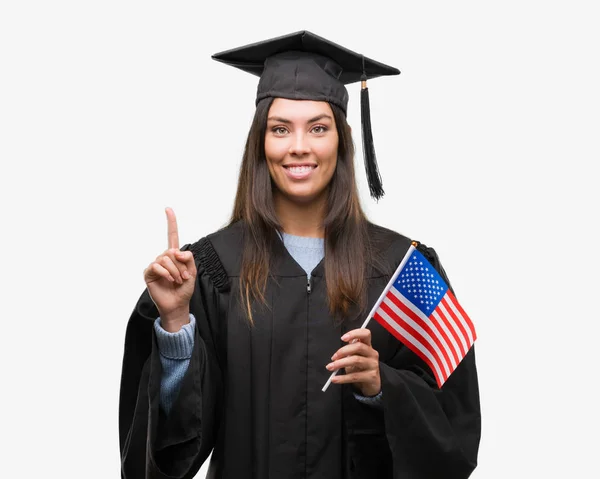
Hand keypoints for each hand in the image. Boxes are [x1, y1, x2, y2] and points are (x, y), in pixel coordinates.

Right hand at [143, 207, 196, 331]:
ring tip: (178, 280)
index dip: (171, 222)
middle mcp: (164, 257)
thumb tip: (176, 251)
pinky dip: (166, 273)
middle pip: (172, 251)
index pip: (172, 236)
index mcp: (175, 255)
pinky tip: (169, 280)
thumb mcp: (192, 272)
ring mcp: (155, 265)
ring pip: (166, 258)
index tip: (168, 209)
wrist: (178, 304)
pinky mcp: (149, 273)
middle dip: (181, 265)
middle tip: (184, 277)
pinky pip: (157, 266)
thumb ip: (188, 258)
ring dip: (175, 271)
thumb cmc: (184, 289)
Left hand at [326, 328, 380, 396]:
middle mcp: (372, 353)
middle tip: (333, 357)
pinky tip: (335, 379)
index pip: (365, 334)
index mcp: (368, 345)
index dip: (354, 333)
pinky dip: (342, 378)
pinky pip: (355, 376)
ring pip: (356, 360)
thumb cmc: (361, 368)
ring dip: (340, 363)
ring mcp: (373, 365)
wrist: (371, 384)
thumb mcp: (355, 357)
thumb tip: (336, 354)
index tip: (342, 338)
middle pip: (359, 346)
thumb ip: (349, 351)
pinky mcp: (372, 376)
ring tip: (331, 367)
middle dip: (343, 351)